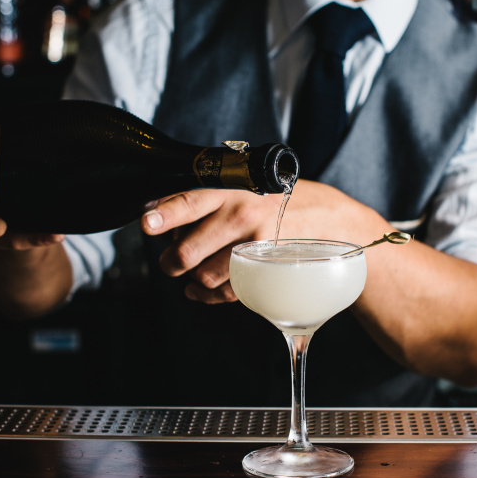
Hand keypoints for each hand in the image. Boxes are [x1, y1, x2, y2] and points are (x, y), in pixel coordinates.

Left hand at [140, 181, 385, 303]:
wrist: (330, 219)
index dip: (165, 214)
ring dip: (191, 277)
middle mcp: (243, 217)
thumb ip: (203, 195)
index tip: (146, 223)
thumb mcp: (244, 183)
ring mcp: (255, 248)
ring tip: (193, 270)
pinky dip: (206, 295)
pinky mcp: (266, 273)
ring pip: (203, 276)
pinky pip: (225, 294)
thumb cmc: (277, 199)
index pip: (190, 201)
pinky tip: (199, 288)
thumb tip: (154, 209)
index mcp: (233, 190)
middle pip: (187, 251)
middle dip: (169, 261)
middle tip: (169, 260)